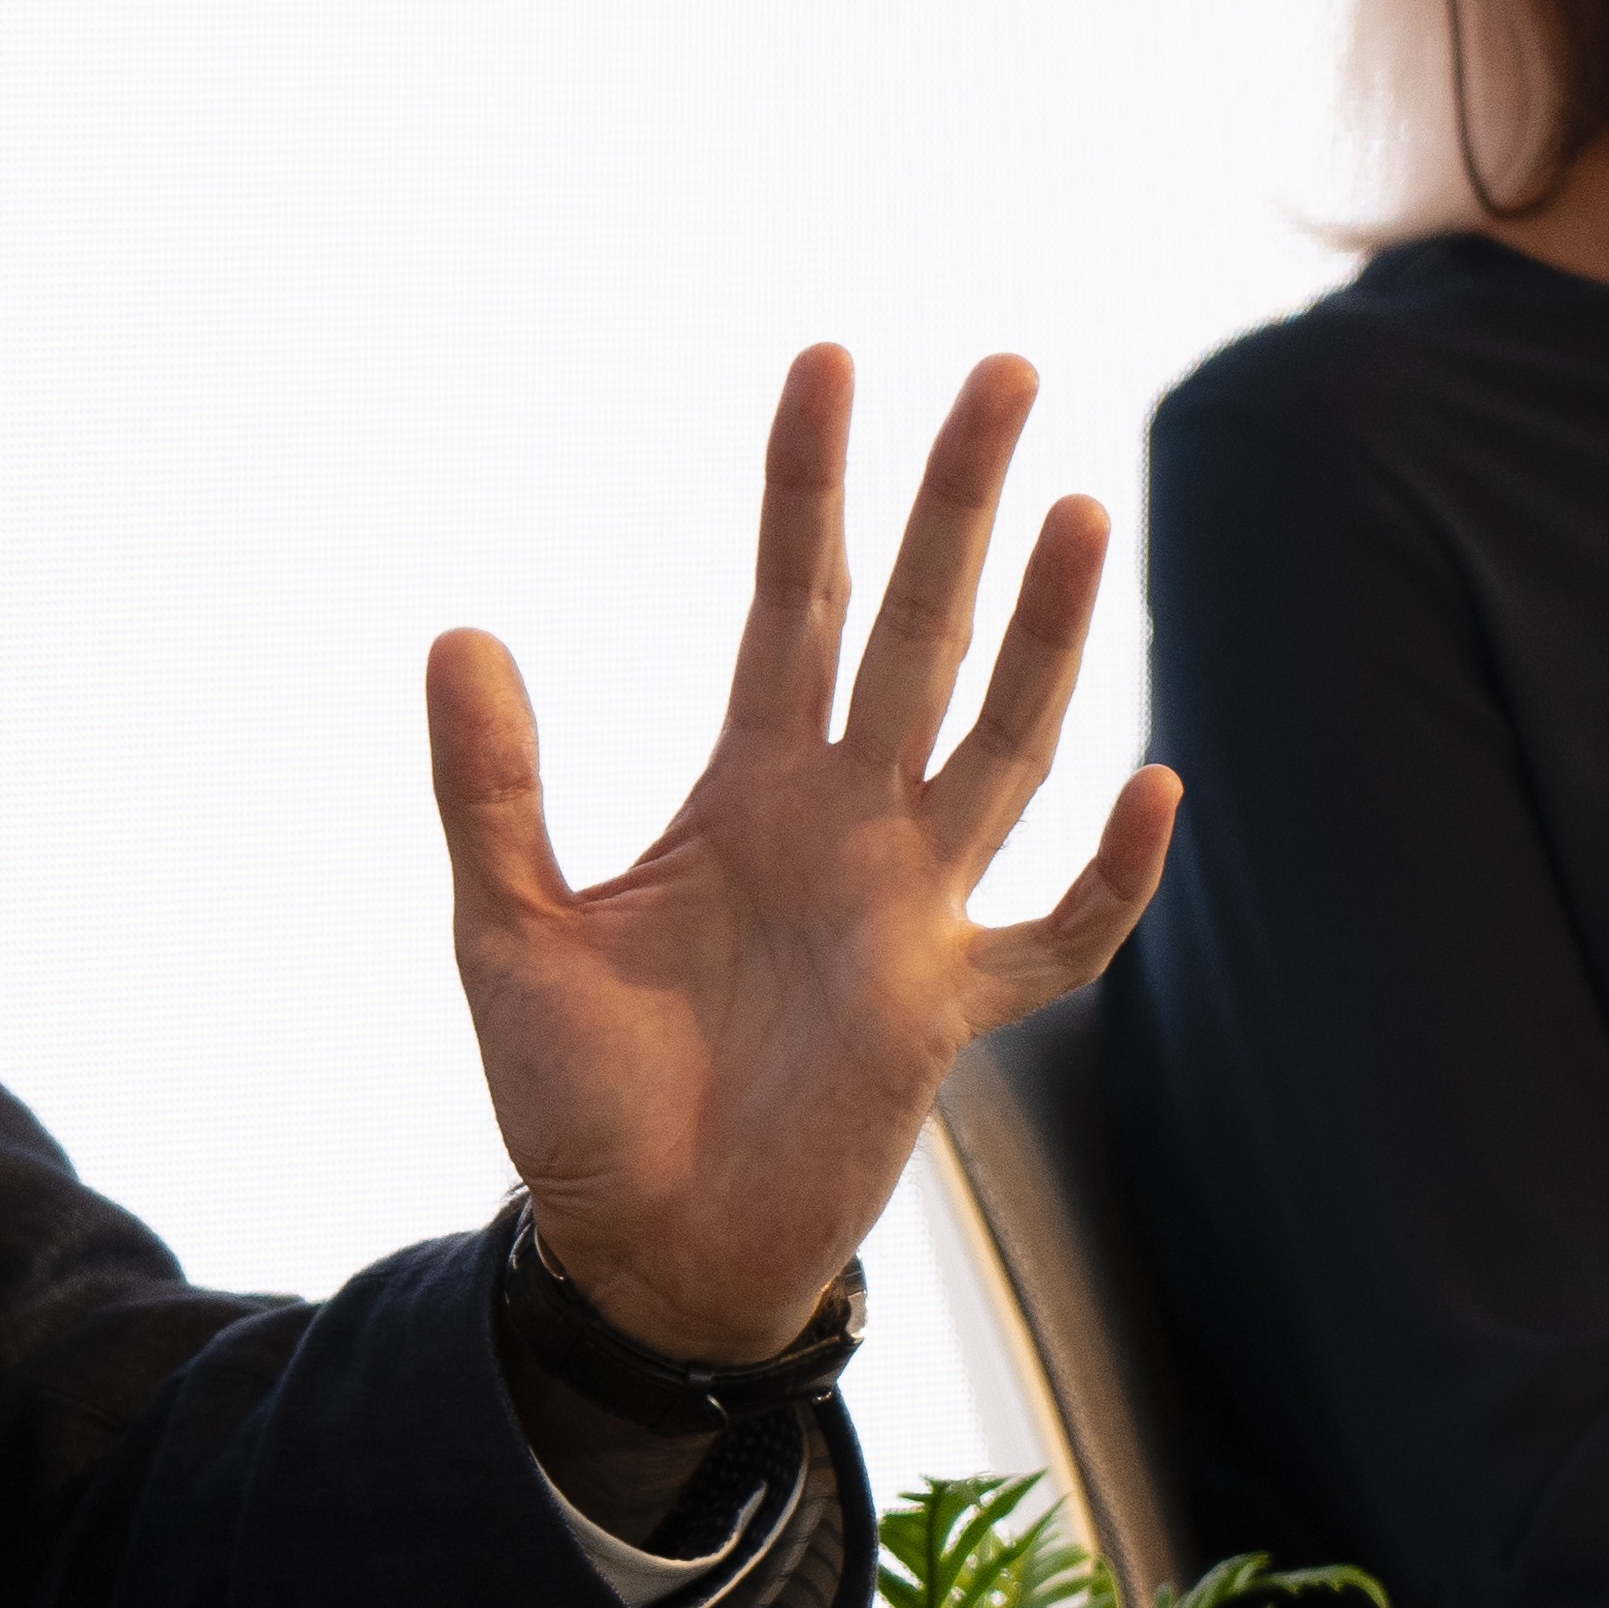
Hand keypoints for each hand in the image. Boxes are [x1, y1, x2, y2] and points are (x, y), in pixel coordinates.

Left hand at [426, 346, 1179, 1365]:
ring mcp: (912, 909)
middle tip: (1004, 367)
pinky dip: (1109, 875)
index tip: (827, 360)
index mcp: (748, 789)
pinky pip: (1057, 936)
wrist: (635, 1247)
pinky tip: (1150, 788)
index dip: (809, 487)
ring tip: (1080, 507)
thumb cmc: (576, 1099)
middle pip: (920, 631)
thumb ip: (491, 788)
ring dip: (1044, 632)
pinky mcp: (949, 1011)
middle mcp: (846, 824)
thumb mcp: (507, 929)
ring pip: (1002, 742)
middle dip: (958, 505)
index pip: (795, 601)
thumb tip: (458, 631)